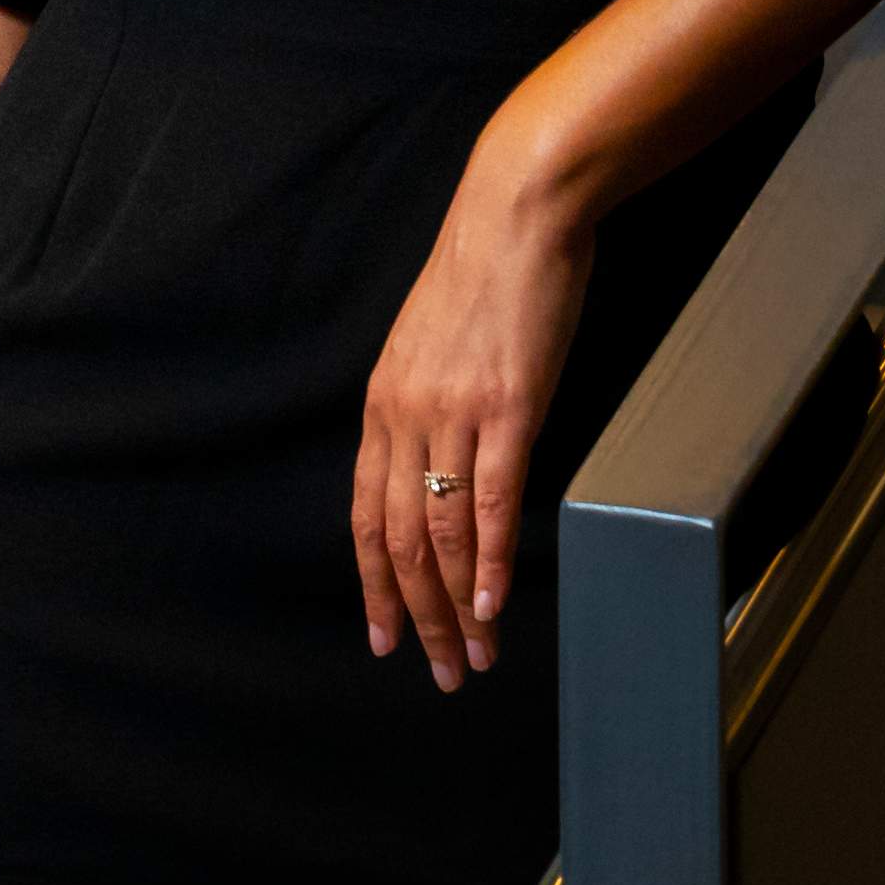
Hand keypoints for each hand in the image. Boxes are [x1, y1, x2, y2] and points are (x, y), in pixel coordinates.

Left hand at [355, 141, 595, 690]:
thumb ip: (430, 409)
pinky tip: (493, 605)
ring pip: (442, 533)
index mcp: (383, 404)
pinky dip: (491, 561)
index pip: (366, 515)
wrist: (518, 213)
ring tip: (475, 656)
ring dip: (457, 607)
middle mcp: (405, 415)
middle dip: (415, 616)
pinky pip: (491, 500)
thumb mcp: (434, 347)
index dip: (374, 583)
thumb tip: (443, 466)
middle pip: (397, 539)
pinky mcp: (508, 406)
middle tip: (439, 671)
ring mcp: (454, 413)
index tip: (384, 637)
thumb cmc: (484, 275)